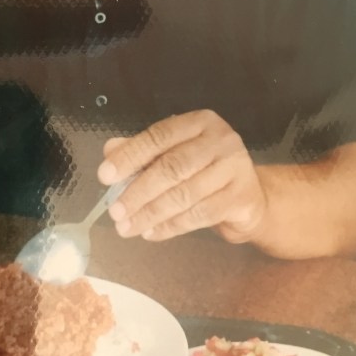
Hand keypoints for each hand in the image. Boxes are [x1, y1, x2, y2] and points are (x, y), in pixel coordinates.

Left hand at [97, 110, 267, 242]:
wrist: (250, 197)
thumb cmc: (205, 170)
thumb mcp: (174, 154)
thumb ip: (143, 151)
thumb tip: (109, 151)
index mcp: (199, 122)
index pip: (159, 136)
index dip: (130, 155)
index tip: (105, 176)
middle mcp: (220, 140)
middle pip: (172, 167)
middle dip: (138, 191)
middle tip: (115, 212)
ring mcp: (235, 168)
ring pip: (185, 194)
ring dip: (151, 214)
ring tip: (127, 227)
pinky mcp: (241, 197)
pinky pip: (199, 215)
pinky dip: (171, 226)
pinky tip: (151, 233)